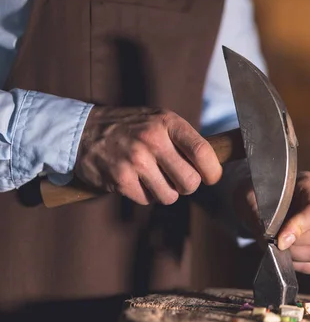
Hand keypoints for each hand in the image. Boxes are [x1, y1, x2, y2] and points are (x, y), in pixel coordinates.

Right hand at [75, 106, 221, 204]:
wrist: (83, 131)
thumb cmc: (131, 128)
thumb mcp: (159, 121)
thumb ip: (184, 140)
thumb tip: (212, 169)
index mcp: (168, 122)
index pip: (203, 151)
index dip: (212, 171)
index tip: (211, 177)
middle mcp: (153, 140)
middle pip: (190, 182)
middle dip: (186, 186)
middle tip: (175, 178)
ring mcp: (135, 160)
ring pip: (170, 196)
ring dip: (165, 192)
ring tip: (153, 177)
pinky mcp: (120, 179)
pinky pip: (147, 200)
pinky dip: (144, 195)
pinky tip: (135, 180)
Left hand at [234, 171, 309, 273]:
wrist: (255, 204)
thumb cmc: (256, 195)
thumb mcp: (250, 196)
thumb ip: (257, 212)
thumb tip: (267, 237)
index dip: (300, 227)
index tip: (280, 240)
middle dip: (296, 243)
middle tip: (275, 241)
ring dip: (295, 255)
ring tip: (278, 246)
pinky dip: (296, 264)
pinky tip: (284, 253)